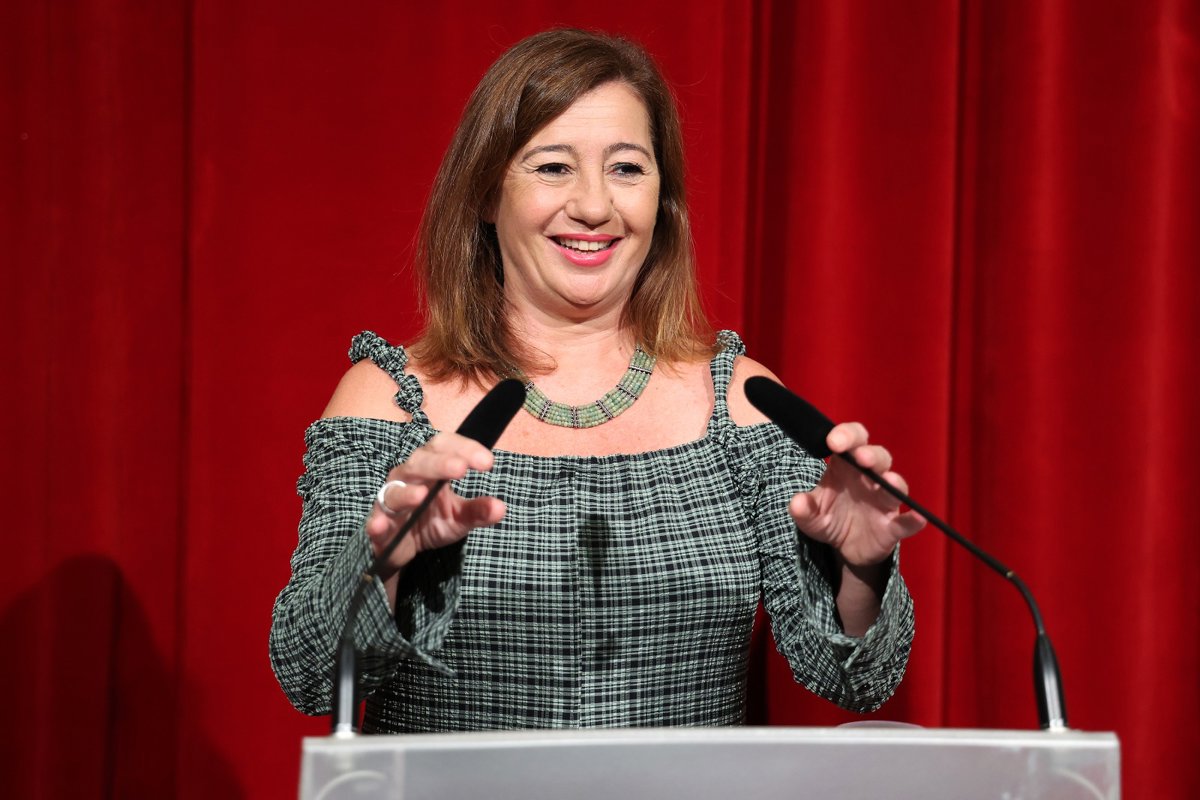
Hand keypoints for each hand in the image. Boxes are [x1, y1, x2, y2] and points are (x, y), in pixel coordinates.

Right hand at [365, 433, 505, 578]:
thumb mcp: (458, 518)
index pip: (444, 446)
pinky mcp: (378, 521)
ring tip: (422, 496)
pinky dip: (376, 521)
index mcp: (431, 468)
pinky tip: (380, 526)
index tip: (487, 462)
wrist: (402, 546)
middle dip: (440, 464)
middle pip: (420, 461)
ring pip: (395, 488)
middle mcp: (409, 477)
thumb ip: (477, 511)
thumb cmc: (431, 521)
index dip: (463, 448)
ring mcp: (391, 498)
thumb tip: (500, 508)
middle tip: (461, 469)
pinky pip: (375, 519)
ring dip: (407, 492)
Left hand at [788, 422, 924, 566]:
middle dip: (870, 455)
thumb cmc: (828, 517)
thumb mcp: (809, 515)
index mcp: (846, 466)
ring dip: (893, 482)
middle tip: (860, 457)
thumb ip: (802, 508)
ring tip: (889, 482)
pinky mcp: (892, 526)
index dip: (846, 435)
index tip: (833, 441)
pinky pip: (905, 521)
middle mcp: (868, 478)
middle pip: (877, 457)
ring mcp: (884, 501)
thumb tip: (798, 503)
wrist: (843, 547)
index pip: (852, 439)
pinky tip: (918, 518)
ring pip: (895, 484)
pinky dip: (913, 520)